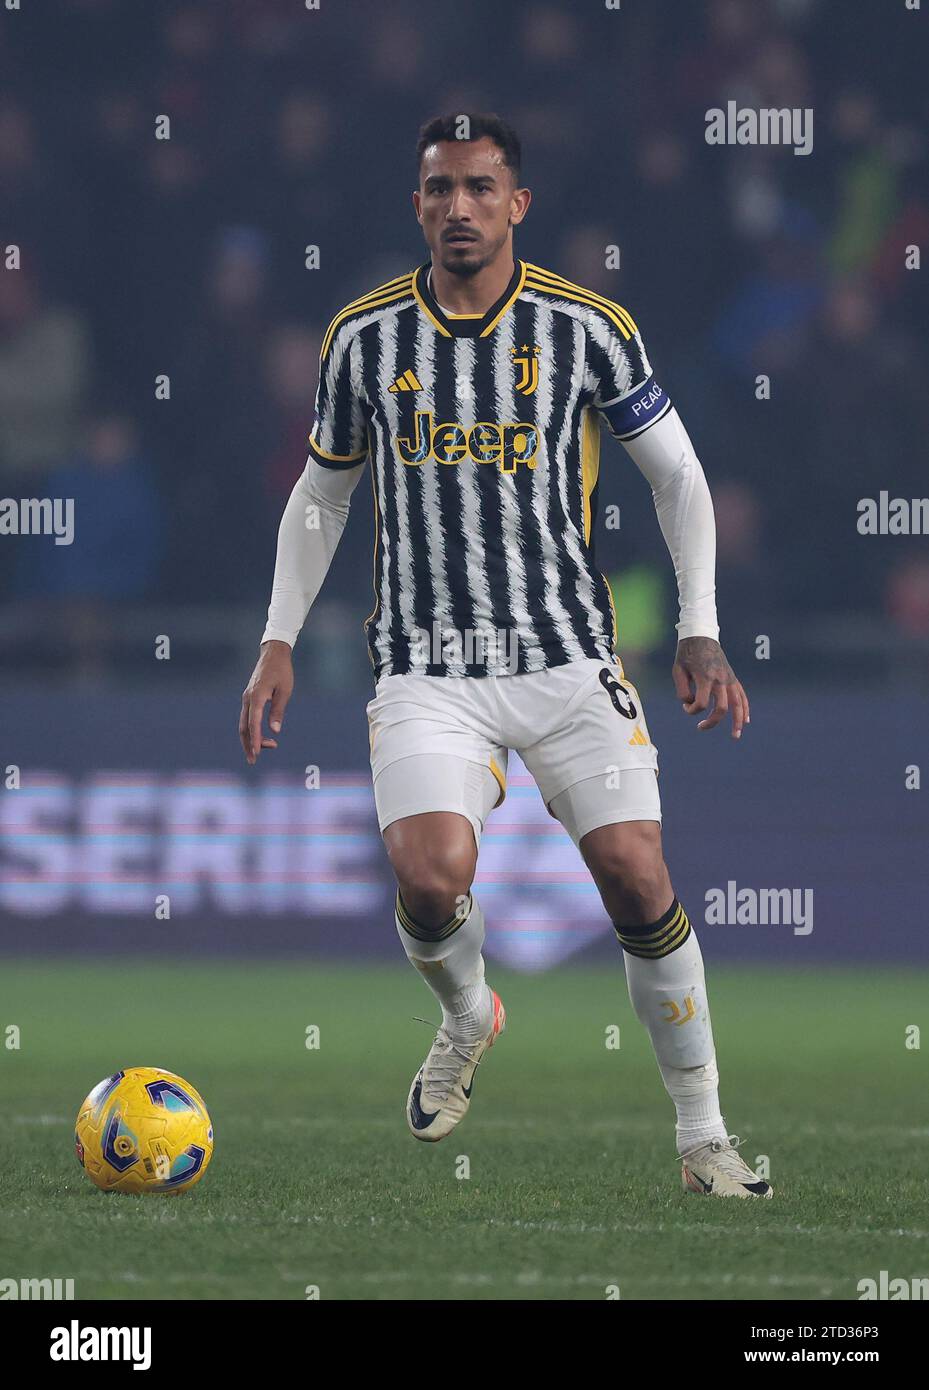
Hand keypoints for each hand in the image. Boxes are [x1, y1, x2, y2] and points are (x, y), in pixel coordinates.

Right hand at [239, 640, 294, 764]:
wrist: (273, 653)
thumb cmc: (282, 671)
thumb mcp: (285, 691)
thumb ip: (278, 711)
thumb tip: (275, 730)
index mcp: (256, 697)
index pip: (253, 723)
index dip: (255, 740)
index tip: (257, 754)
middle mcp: (248, 699)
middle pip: (243, 727)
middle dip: (248, 745)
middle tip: (254, 760)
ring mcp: (246, 698)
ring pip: (243, 724)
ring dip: (250, 738)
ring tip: (260, 751)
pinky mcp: (249, 698)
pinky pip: (246, 717)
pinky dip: (251, 729)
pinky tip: (259, 736)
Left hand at [672, 636, 749, 738]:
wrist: (701, 635)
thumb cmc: (686, 654)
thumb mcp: (677, 671)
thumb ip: (682, 691)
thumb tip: (691, 705)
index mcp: (704, 677)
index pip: (700, 703)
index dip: (690, 710)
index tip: (685, 706)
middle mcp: (719, 679)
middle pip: (721, 708)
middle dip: (712, 722)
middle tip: (700, 727)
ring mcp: (728, 678)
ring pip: (738, 704)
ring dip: (737, 721)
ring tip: (736, 735)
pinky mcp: (732, 677)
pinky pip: (742, 695)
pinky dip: (745, 708)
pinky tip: (746, 720)